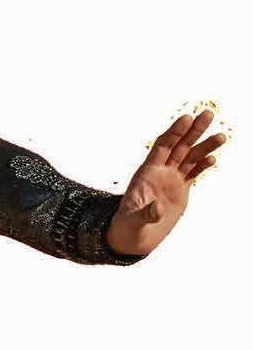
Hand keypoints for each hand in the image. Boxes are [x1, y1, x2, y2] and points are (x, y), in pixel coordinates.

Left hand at [106, 108, 225, 255]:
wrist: (135, 236)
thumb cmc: (128, 226)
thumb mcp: (134, 221)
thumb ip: (146, 213)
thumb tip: (157, 208)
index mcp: (147, 172)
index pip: (163, 146)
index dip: (174, 132)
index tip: (187, 118)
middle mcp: (161, 171)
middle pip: (180, 146)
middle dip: (194, 130)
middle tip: (208, 114)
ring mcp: (171, 179)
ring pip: (190, 158)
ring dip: (205, 146)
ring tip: (221, 136)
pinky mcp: (180, 189)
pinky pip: (193, 173)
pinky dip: (203, 165)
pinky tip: (213, 157)